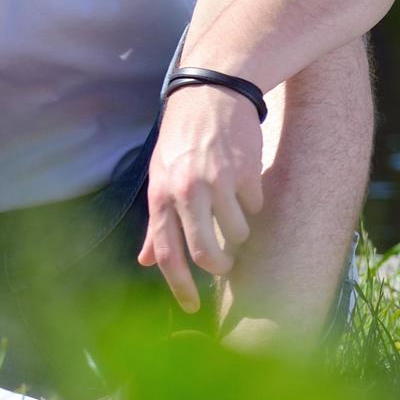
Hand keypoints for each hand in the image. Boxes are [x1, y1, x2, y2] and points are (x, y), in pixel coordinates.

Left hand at [138, 82, 266, 310]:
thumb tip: (146, 260)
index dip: (178, 285)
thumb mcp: (160, 176)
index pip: (166, 252)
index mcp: (161, 195)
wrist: (212, 92)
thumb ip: (156, 221)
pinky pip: (253, 205)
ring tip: (235, 218)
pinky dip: (252, 205)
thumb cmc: (182, 138)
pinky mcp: (244, 171)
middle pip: (204, 252)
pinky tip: (245, 187)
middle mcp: (185, 190)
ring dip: (239, 234)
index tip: (189, 307)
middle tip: (224, 269)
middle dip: (217, 268)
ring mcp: (216, 181)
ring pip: (236, 232)